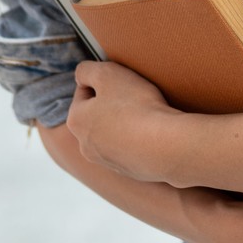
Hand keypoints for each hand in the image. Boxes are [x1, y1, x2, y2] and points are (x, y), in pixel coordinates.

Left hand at [66, 61, 184, 182]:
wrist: (166, 147)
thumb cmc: (135, 107)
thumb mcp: (107, 74)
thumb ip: (86, 70)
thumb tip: (82, 77)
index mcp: (76, 121)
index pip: (83, 91)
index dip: (103, 80)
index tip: (120, 80)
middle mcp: (86, 146)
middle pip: (96, 115)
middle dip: (111, 104)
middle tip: (133, 95)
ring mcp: (107, 162)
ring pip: (112, 134)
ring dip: (124, 123)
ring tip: (145, 114)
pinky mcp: (128, 172)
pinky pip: (130, 149)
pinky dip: (138, 140)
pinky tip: (152, 133)